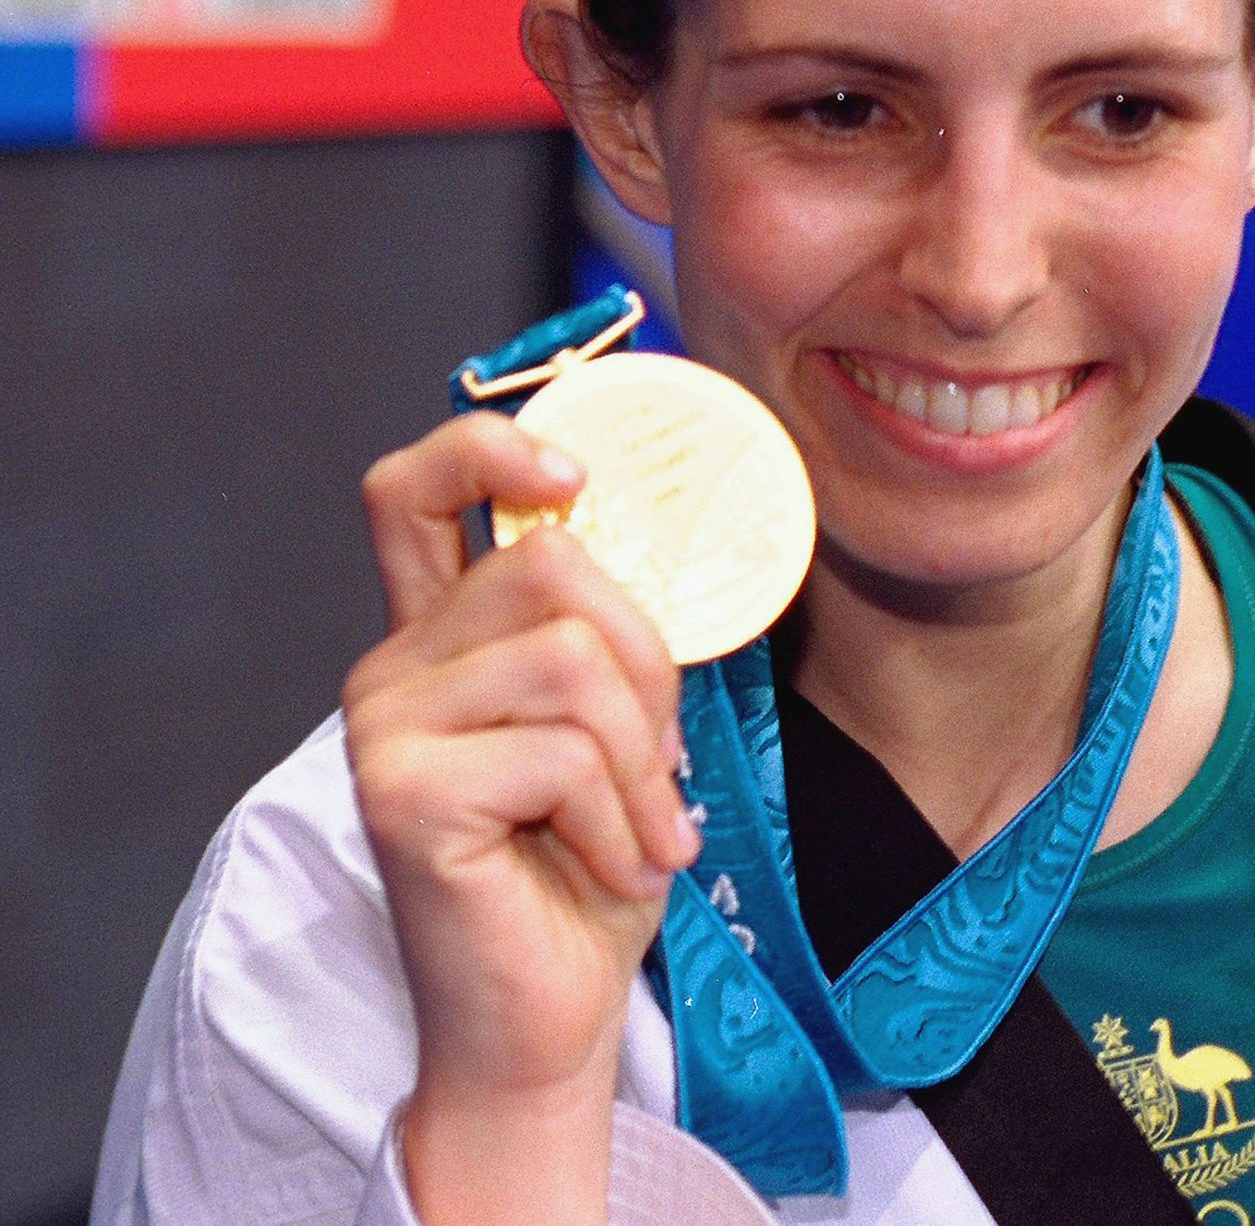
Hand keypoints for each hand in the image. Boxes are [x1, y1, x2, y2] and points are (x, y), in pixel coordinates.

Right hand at [345, 413, 697, 1222]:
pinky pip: (561, 752)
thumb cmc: (587, 871)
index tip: (574, 485)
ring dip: (642, 759)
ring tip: (638, 831)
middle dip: (649, 664)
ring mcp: (384, 727)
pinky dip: (620, 815)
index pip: (417, 487)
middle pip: (554, 568)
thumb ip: (609, 640)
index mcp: (442, 636)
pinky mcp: (401, 793)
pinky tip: (608, 866)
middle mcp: (394, 667)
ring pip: (574, 659)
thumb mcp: (620, 728)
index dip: (491, 448)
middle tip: (657, 764)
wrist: (546, 1017)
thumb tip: (656, 555)